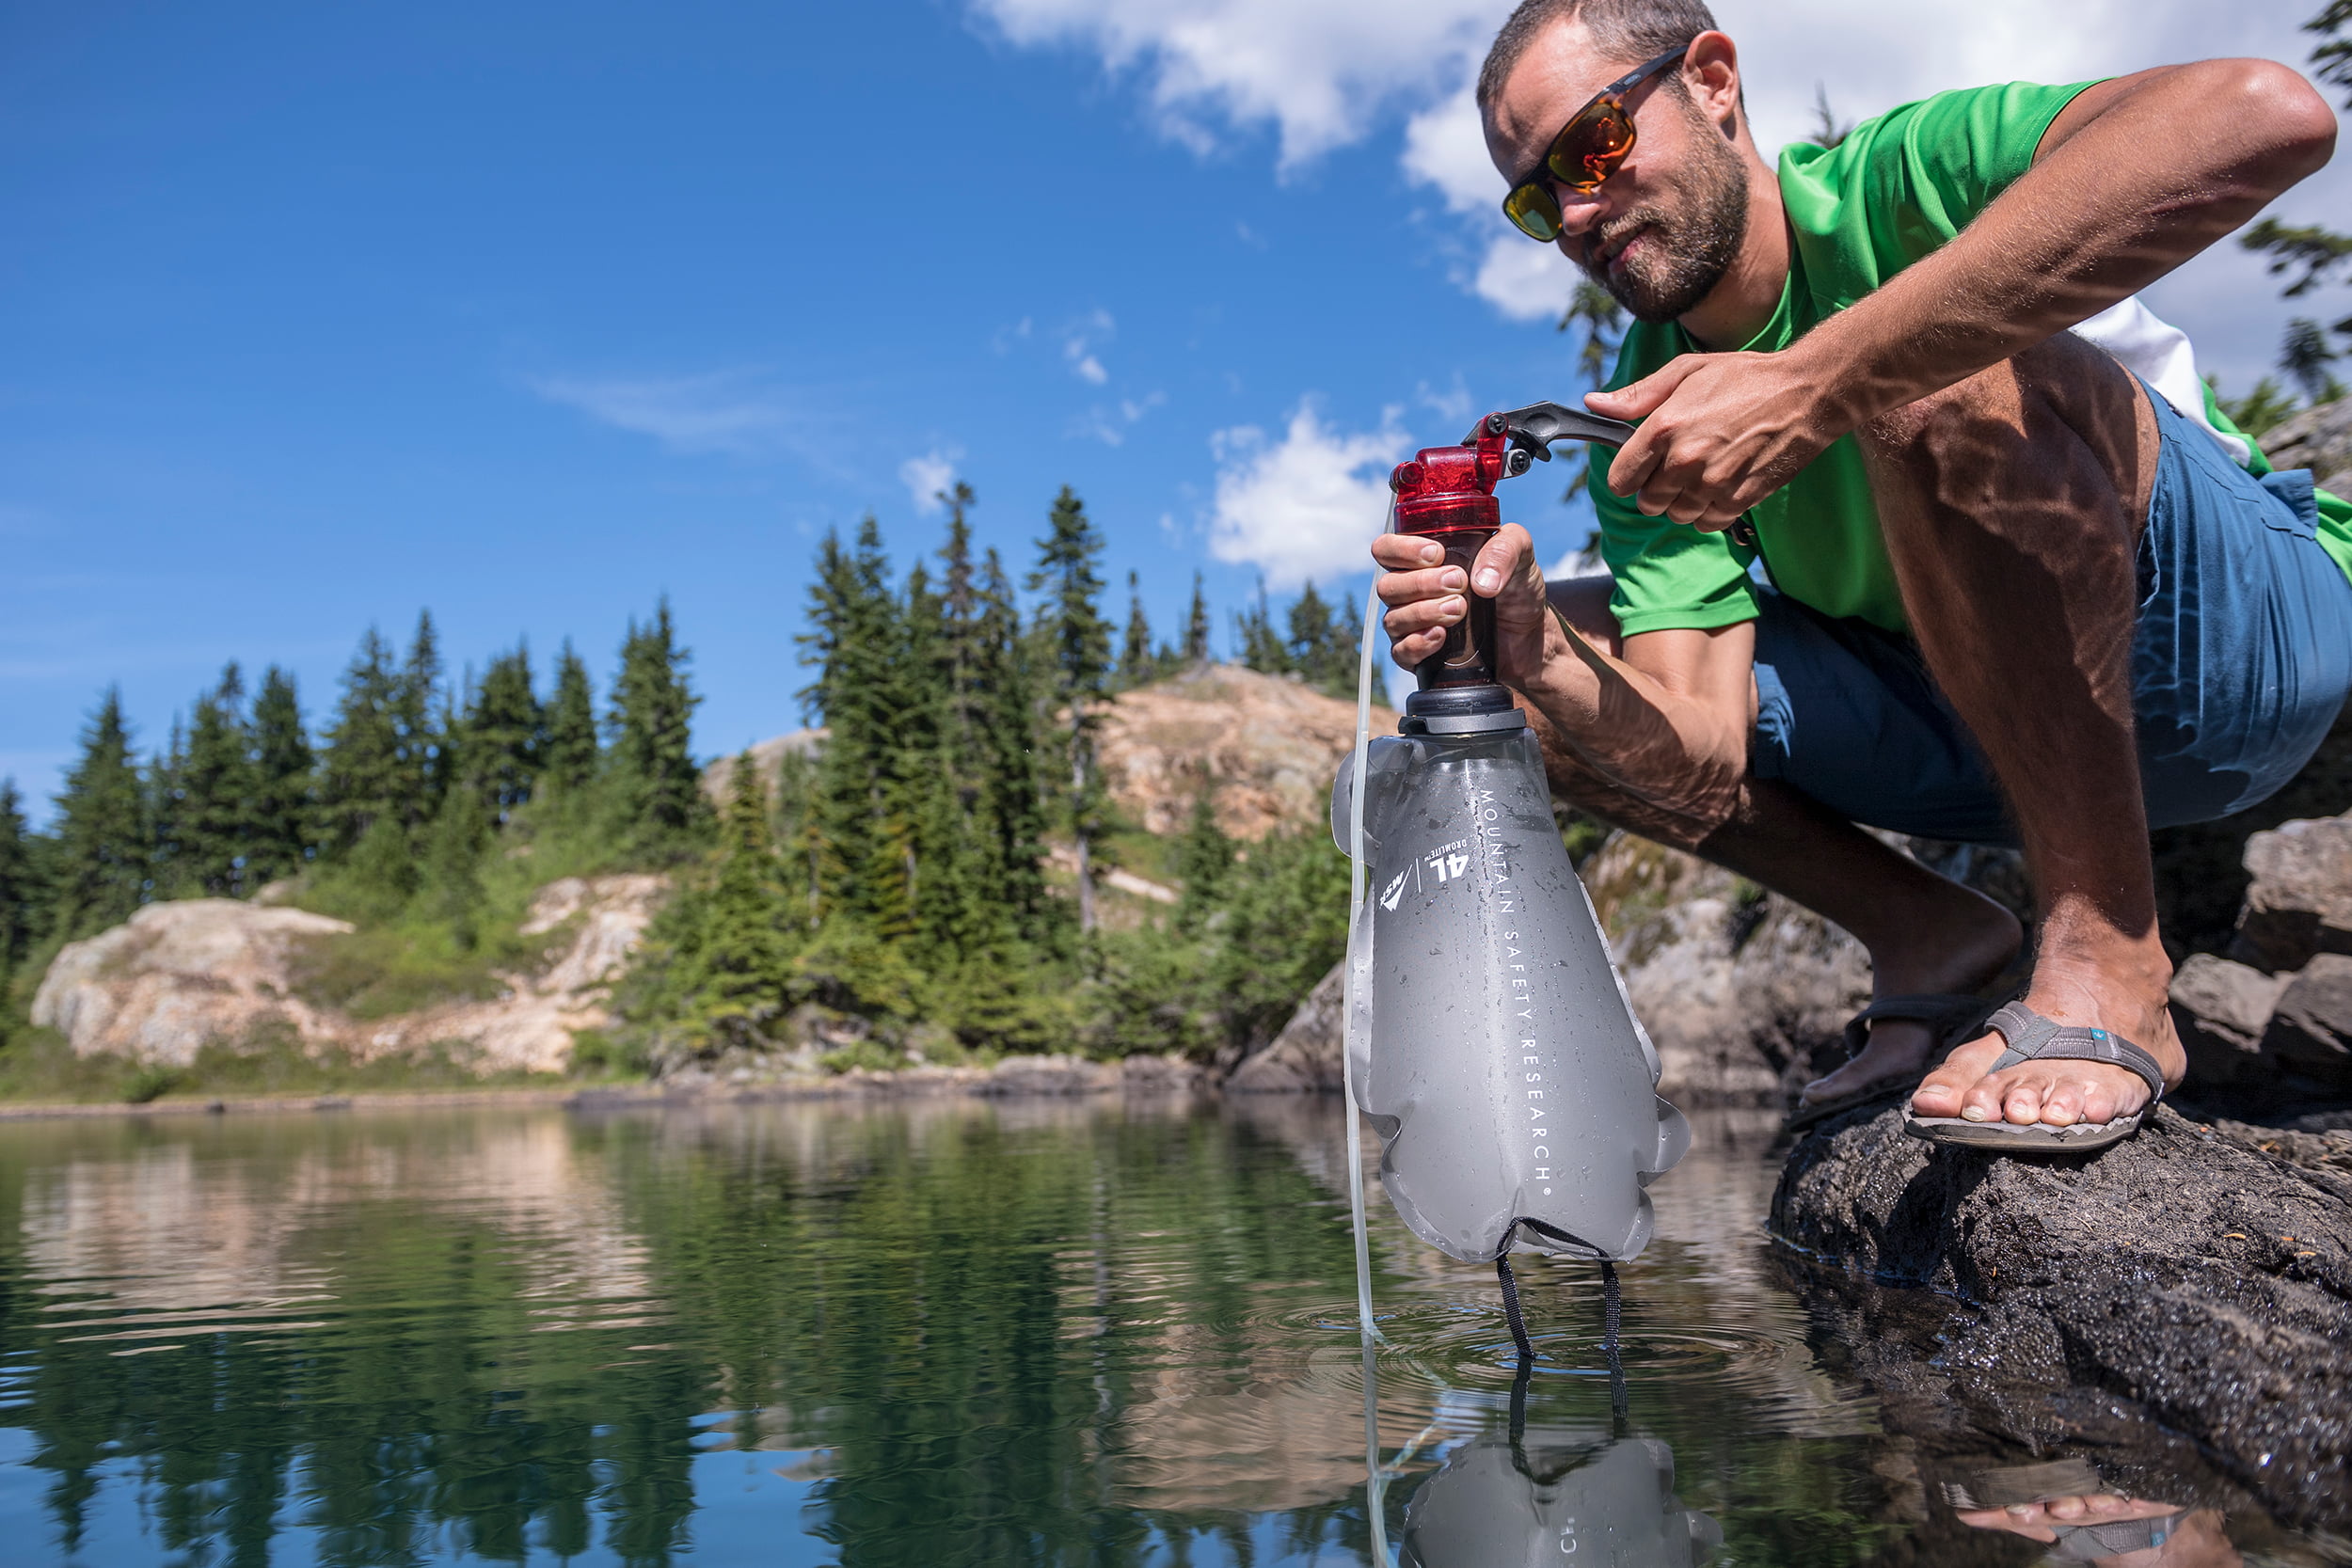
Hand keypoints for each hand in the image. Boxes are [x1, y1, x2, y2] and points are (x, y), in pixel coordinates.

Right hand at [1369, 524, 1556, 693]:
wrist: (1532, 635)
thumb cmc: (1517, 589)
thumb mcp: (1520, 554)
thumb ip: (1505, 549)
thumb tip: (1481, 581)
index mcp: (1423, 560)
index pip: (1386, 549)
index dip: (1402, 550)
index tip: (1436, 554)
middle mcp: (1411, 591)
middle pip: (1387, 586)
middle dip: (1422, 584)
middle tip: (1459, 583)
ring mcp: (1413, 625)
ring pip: (1393, 619)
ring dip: (1424, 613)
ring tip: (1460, 610)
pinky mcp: (1421, 655)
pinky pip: (1400, 652)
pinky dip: (1418, 644)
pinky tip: (1441, 636)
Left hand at [1585, 349, 1848, 528]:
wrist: (1807, 393)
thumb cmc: (1745, 377)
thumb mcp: (1687, 371)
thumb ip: (1637, 395)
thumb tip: (1594, 403)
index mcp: (1663, 427)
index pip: (1620, 480)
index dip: (1628, 475)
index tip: (1641, 466)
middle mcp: (1684, 460)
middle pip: (1647, 503)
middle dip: (1656, 488)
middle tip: (1677, 465)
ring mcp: (1713, 483)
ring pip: (1676, 516)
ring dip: (1683, 501)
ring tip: (1705, 471)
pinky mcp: (1740, 499)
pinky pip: (1707, 522)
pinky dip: (1710, 511)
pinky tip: (1723, 484)